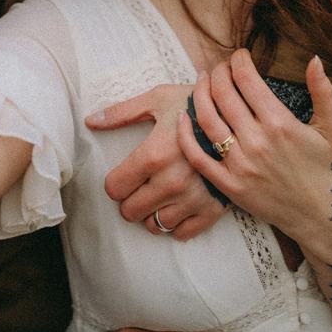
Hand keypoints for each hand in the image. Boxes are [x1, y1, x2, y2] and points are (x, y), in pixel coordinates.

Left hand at [86, 85, 226, 239]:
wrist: (241, 115)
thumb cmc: (195, 103)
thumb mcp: (158, 99)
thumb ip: (121, 113)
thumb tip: (90, 121)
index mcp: (154, 155)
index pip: (115, 188)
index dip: (115, 182)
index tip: (123, 175)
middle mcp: (171, 182)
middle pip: (131, 211)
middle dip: (130, 199)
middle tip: (139, 186)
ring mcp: (193, 198)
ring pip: (156, 225)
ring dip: (152, 212)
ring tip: (158, 195)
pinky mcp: (213, 209)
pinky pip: (184, 233)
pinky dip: (176, 224)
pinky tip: (177, 206)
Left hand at [177, 52, 331, 242]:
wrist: (317, 214)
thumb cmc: (323, 168)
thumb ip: (323, 91)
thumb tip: (315, 59)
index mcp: (280, 123)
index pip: (247, 80)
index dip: (238, 61)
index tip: (239, 56)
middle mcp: (257, 141)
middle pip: (223, 94)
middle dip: (218, 72)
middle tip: (219, 67)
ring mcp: (240, 164)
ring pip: (207, 119)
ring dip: (200, 94)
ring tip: (202, 81)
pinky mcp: (228, 184)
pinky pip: (197, 156)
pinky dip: (185, 134)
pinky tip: (181, 117)